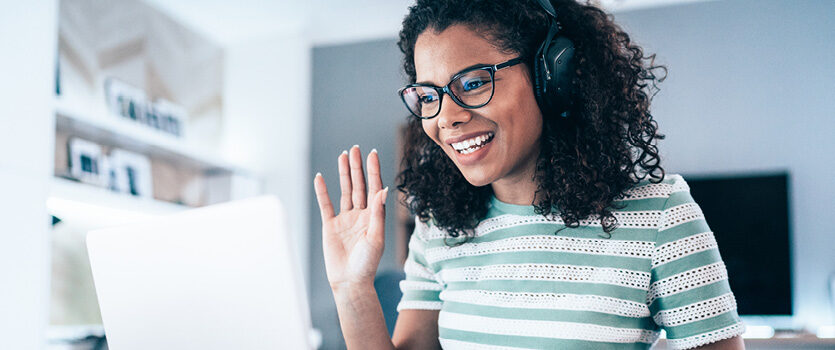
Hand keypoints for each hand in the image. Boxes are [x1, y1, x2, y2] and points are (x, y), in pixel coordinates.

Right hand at [313, 145, 387, 290]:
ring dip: (344, 173)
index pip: (373, 188)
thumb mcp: (376, 237)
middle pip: (359, 185)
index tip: (372, 154)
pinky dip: (322, 191)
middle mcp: (360, 215)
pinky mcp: (330, 226)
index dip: (373, 170)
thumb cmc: (367, 263)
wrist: (350, 282)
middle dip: (357, 167)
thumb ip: (378, 213)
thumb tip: (383, 189)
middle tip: (355, 149)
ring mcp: (345, 219)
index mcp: (373, 216)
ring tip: (343, 156)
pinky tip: (320, 177)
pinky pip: (326, 204)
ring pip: (345, 191)